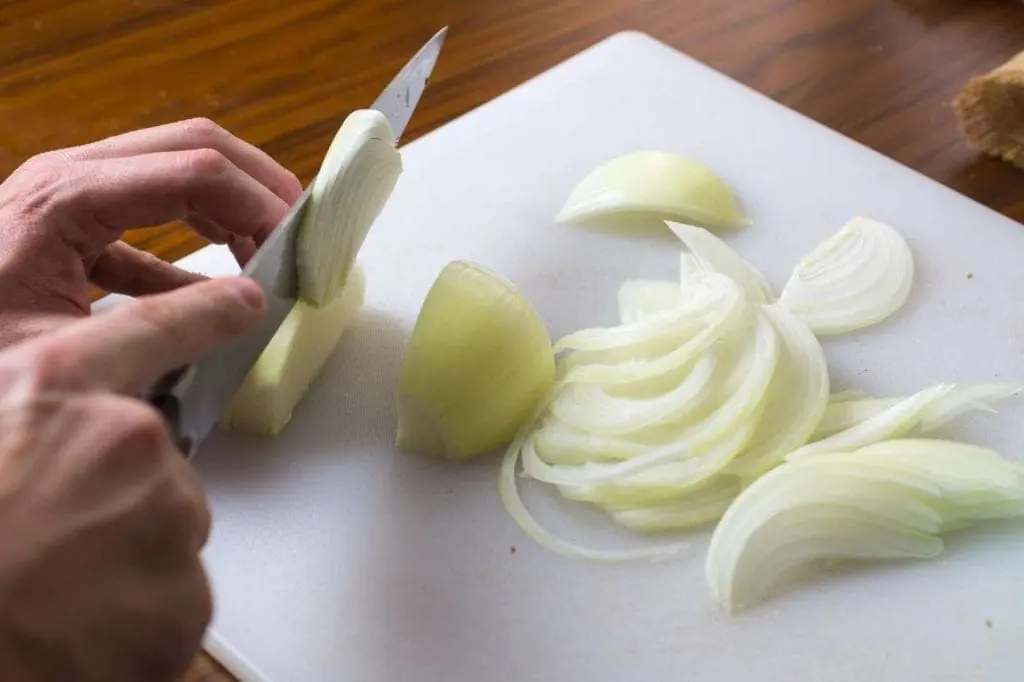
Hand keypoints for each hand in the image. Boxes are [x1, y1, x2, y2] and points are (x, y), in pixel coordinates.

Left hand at [0, 117, 300, 347]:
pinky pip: (153, 215)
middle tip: (301, 234)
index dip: (261, 203)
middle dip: (259, 186)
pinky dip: (196, 240)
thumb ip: (172, 321)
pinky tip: (215, 284)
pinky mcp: (71, 226)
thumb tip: (250, 301)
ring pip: (179, 171)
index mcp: (66, 197)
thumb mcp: (76, 348)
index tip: (298, 247)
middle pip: (195, 148)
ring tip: (268, 255)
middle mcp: (69, 179)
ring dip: (233, 208)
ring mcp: (69, 197)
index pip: (197, 170)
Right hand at [0, 273, 265, 681]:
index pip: (153, 329)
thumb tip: (48, 434)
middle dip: (121, 496)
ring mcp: (165, 512)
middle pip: (158, 460)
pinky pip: (178, 591)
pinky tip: (86, 626)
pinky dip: (142, 612)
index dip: (204, 312)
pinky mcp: (188, 589)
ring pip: (168, 528)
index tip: (247, 298)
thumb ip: (30, 421)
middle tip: (55, 541)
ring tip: (61, 590)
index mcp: (54, 387)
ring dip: (129, 557)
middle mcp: (125, 438)